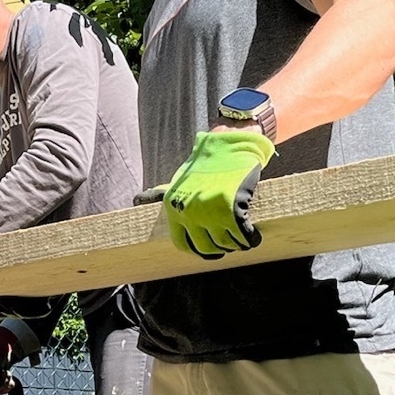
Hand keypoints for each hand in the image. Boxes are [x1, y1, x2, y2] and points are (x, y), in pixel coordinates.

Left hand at [163, 129, 274, 258]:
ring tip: (242, 240)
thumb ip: (170, 197)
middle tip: (230, 245)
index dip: (198, 250)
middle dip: (220, 249)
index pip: (182, 243)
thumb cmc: (206, 161)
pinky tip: (254, 237)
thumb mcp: (180, 180)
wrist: (229, 143)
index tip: (210, 250)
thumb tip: (140, 203)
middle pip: (206, 247)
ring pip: (226, 243)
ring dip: (236, 245)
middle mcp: (189, 212)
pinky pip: (242, 235)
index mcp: (174, 207)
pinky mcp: (232, 208)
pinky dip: (250, 239)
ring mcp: (210, 212)